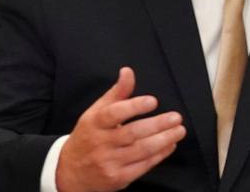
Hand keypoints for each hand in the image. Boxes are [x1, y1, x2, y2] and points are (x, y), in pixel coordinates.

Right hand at [55, 67, 185, 191]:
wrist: (70, 172)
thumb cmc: (88, 136)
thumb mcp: (96, 112)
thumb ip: (116, 93)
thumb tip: (128, 71)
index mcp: (94, 123)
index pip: (113, 114)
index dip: (134, 107)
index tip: (153, 101)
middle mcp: (100, 143)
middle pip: (132, 133)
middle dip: (157, 125)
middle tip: (176, 117)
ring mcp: (109, 163)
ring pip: (141, 151)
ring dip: (164, 140)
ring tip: (179, 130)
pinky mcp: (118, 179)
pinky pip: (142, 166)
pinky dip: (159, 155)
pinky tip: (170, 145)